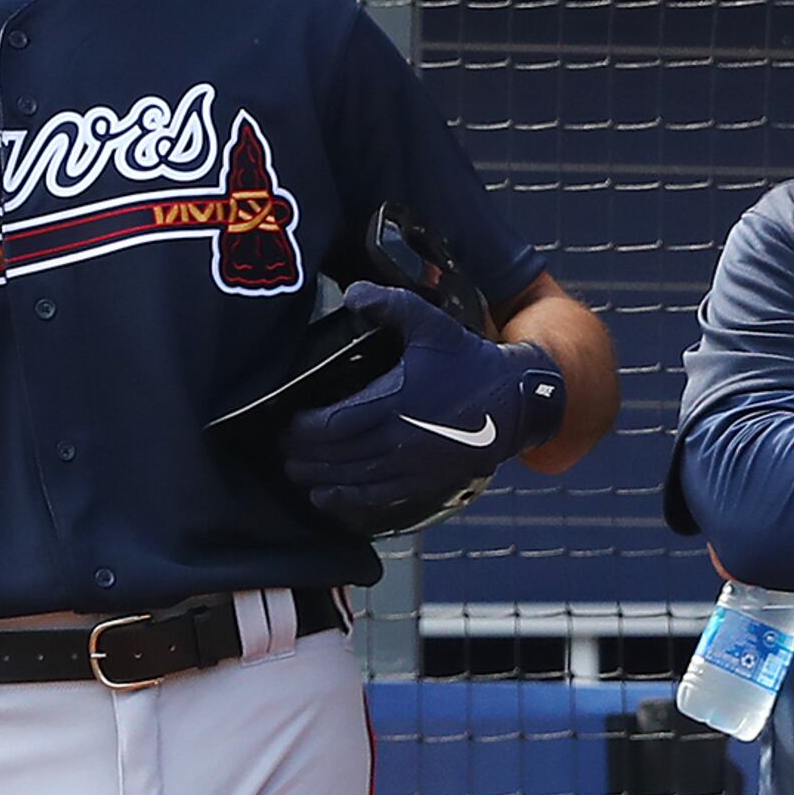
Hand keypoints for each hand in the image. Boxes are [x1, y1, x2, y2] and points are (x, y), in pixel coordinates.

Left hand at [281, 280, 567, 535]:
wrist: (514, 402)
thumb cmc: (469, 361)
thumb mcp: (430, 324)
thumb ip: (389, 305)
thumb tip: (350, 294)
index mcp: (394, 403)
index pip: (331, 424)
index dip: (301, 428)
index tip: (284, 421)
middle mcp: (398, 441)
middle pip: (333, 457)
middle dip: (301, 455)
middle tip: (280, 448)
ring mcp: (410, 467)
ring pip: (349, 481)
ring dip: (317, 479)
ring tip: (295, 472)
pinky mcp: (421, 483)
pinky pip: (374, 499)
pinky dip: (344, 500)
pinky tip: (325, 497)